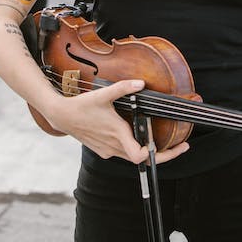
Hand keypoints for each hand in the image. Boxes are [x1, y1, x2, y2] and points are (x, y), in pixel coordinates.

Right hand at [40, 79, 189, 164]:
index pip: (140, 155)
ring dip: (147, 152)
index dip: (159, 154)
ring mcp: (107, 150)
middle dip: (162, 155)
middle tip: (180, 147)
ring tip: (162, 142)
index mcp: (117, 134)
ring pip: (132, 157)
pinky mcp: (103, 150)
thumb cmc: (82, 106)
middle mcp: (113, 146)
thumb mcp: (104, 94)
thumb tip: (141, 83)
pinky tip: (138, 137)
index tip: (173, 146)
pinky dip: (133, 148)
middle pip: (142, 159)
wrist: (62, 116)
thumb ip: (123, 87)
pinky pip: (123, 153)